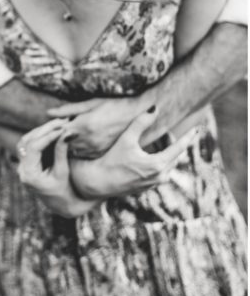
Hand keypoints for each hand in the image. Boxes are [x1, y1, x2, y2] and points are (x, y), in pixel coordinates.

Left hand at [16, 119, 96, 218]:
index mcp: (30, 175)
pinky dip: (40, 136)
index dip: (47, 136)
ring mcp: (22, 167)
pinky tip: (53, 130)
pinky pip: (29, 145)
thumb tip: (67, 132)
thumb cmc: (66, 191)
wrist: (63, 205)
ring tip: (58, 123)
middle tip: (61, 121)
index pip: (34, 148)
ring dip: (41, 131)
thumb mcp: (64, 172)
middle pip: (27, 142)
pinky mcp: (27, 164)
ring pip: (26, 142)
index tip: (62, 128)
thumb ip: (61, 152)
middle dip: (44, 130)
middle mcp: (22, 170)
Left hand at [47, 96, 149, 158]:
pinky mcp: (102, 153)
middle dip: (57, 138)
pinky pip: (83, 155)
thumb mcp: (92, 103)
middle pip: (62, 143)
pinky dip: (78, 150)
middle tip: (54, 132)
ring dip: (66, 145)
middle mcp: (88, 140)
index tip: (49, 126)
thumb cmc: (115, 104)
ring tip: (67, 136)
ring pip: (71, 151)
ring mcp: (96, 149)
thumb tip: (48, 112)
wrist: (140, 114)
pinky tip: (79, 142)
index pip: (58, 131)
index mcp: (83, 125)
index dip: (52, 128)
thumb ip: (69, 110)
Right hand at [69, 107, 197, 199]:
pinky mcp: (147, 187)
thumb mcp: (126, 140)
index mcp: (158, 164)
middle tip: (165, 132)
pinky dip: (158, 162)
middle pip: (174, 156)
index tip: (197, 129)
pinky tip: (145, 156)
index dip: (188, 136)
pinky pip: (159, 172)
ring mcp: (154, 184)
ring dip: (164, 153)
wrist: (97, 182)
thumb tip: (154, 108)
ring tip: (154, 143)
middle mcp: (160, 176)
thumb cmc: (110, 160)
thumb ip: (141, 123)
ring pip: (167, 165)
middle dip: (171, 143)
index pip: (179, 148)